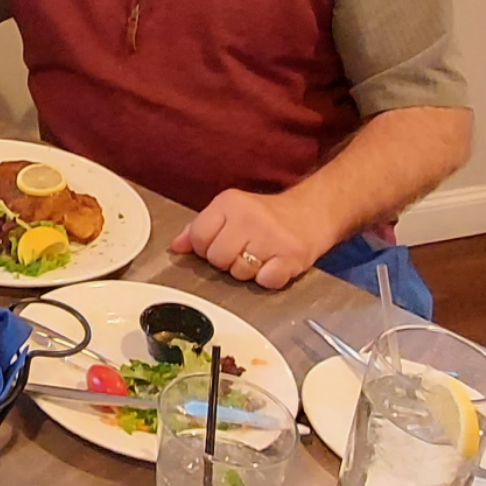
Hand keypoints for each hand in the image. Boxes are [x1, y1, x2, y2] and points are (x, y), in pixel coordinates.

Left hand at [169, 188, 333, 289]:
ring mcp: (271, 237)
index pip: (198, 236)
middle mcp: (249, 218)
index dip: (204, 248)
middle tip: (240, 252)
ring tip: (258, 256)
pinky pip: (265, 281)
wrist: (311, 213)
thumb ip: (199, 227)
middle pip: (217, 258)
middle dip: (225, 262)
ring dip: (246, 271)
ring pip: (239, 272)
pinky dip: (267, 279)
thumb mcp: (229, 211)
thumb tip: (175, 247)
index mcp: (228, 203)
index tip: (215, 245)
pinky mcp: (291, 257)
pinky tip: (272, 264)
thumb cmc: (265, 216)